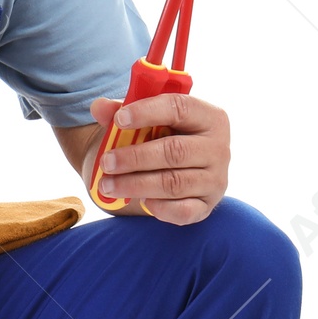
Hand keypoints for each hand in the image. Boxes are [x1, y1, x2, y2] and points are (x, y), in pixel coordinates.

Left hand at [85, 91, 230, 224]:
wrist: (166, 169)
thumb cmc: (155, 137)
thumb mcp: (139, 120)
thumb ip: (119, 111)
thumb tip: (99, 107)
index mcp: (207, 117)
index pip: (180, 108)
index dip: (148, 112)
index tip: (120, 119)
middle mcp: (218, 148)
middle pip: (175, 151)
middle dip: (135, 157)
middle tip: (106, 162)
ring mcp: (215, 179)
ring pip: (174, 183)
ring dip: (136, 185)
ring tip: (107, 185)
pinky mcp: (207, 206)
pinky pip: (183, 211)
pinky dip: (159, 208)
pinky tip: (140, 201)